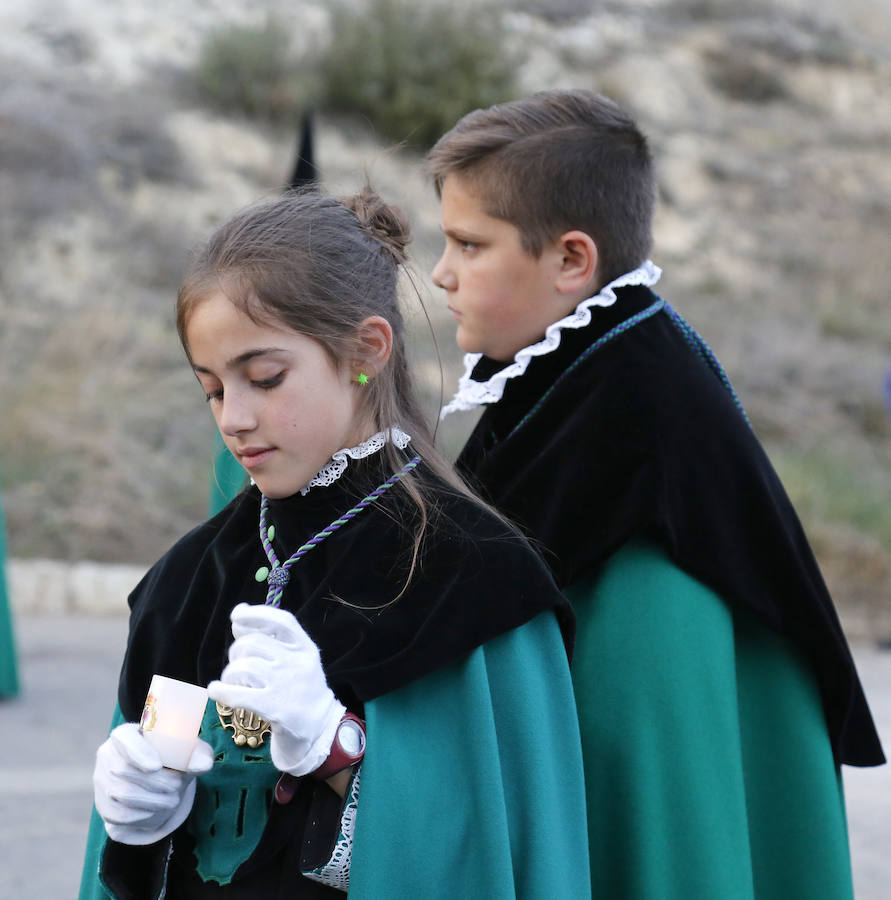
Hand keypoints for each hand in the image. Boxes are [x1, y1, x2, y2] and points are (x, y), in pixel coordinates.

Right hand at [93, 722, 213, 844]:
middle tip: (178, 787)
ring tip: (172, 800)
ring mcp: (101, 780)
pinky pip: (116, 814)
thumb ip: (197, 754)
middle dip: (155, 782)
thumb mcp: (187, 750)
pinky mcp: (103, 804)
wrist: (158, 779)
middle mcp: (107, 754)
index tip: (157, 766)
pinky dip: (138, 816)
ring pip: (120, 794)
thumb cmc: (173, 757)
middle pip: (124, 770)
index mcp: (126, 734)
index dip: (138, 752)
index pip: (125, 739)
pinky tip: (154, 812)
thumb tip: (202, 765)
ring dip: (150, 800)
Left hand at [207, 603, 344, 776]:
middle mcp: (297, 662)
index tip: (237, 615)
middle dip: (236, 651)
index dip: (256, 613)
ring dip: (229, 673)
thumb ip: (272, 639)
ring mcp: (286, 685)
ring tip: (231, 682)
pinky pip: (238, 694)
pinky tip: (216, 691)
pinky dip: (221, 690)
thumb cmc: (301, 690)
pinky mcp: (274, 708)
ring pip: (243, 667)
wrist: (318, 729)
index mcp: (305, 647)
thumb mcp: (297, 660)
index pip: (281, 620)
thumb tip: (239, 616)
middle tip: (237, 664)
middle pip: (253, 643)